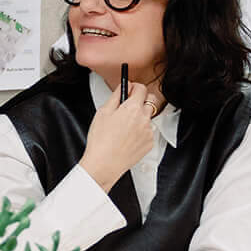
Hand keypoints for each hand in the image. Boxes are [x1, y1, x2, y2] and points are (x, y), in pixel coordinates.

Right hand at [79, 75, 161, 190]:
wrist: (104, 164)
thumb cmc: (101, 140)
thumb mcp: (103, 112)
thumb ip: (116, 96)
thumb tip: (124, 86)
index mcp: (132, 108)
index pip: (141, 88)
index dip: (134, 87)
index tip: (130, 90)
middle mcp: (144, 118)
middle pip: (150, 101)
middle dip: (140, 100)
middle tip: (127, 107)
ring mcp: (149, 132)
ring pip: (148, 117)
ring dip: (140, 117)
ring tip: (124, 127)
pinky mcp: (149, 143)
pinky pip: (148, 131)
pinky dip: (140, 131)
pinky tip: (127, 137)